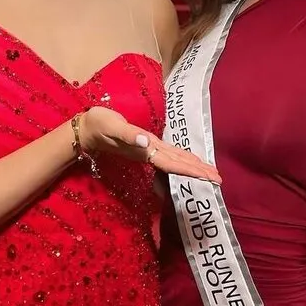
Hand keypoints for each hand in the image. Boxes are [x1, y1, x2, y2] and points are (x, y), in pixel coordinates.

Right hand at [78, 107, 220, 182]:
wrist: (86, 129)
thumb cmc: (99, 125)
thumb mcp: (113, 128)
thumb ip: (129, 136)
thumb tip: (146, 143)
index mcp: (146, 150)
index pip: (174, 163)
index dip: (192, 170)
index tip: (209, 177)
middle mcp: (149, 153)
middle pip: (178, 165)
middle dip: (198, 172)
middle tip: (219, 179)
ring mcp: (147, 150)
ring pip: (174, 161)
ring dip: (192, 167)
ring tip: (208, 173)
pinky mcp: (144, 145)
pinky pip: (167, 155)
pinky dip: (180, 159)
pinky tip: (186, 160)